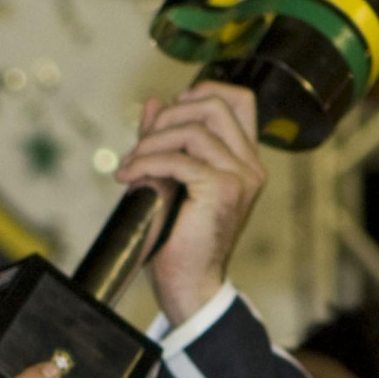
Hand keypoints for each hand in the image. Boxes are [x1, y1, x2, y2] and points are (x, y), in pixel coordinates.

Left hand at [115, 82, 265, 324]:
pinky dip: (146, 163)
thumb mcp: (170, 179)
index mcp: (244, 160)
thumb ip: (164, 141)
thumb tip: (153, 103)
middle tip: (140, 145)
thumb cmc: (179, 240)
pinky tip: (128, 178)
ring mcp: (240, 177)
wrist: (189, 285)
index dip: (203, 92)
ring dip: (150, 143)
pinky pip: (177, 160)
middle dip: (169, 115)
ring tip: (130, 166)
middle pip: (215, 105)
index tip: (169, 109)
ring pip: (192, 130)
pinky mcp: (222, 190)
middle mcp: (249, 165)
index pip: (240, 101)